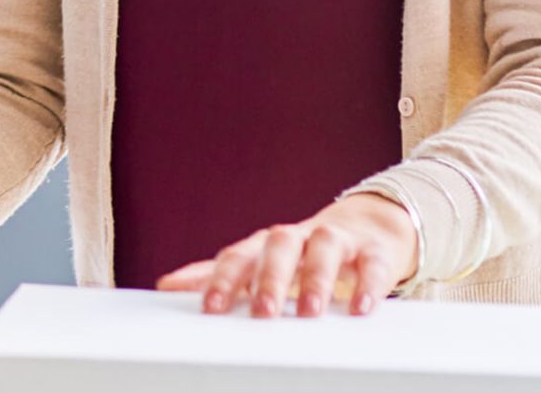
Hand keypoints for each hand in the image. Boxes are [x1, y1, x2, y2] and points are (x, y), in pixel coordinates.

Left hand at [152, 192, 418, 317]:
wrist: (367, 228)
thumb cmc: (303, 254)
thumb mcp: (262, 264)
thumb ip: (219, 277)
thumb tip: (166, 286)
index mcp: (266, 244)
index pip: (239, 255)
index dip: (224, 280)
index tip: (212, 309)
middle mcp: (298, 237)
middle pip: (279, 244)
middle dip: (270, 277)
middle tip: (263, 312)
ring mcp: (337, 239)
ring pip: (324, 246)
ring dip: (315, 277)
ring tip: (309, 312)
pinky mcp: (374, 250)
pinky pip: (372, 263)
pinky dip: (368, 283)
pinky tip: (360, 308)